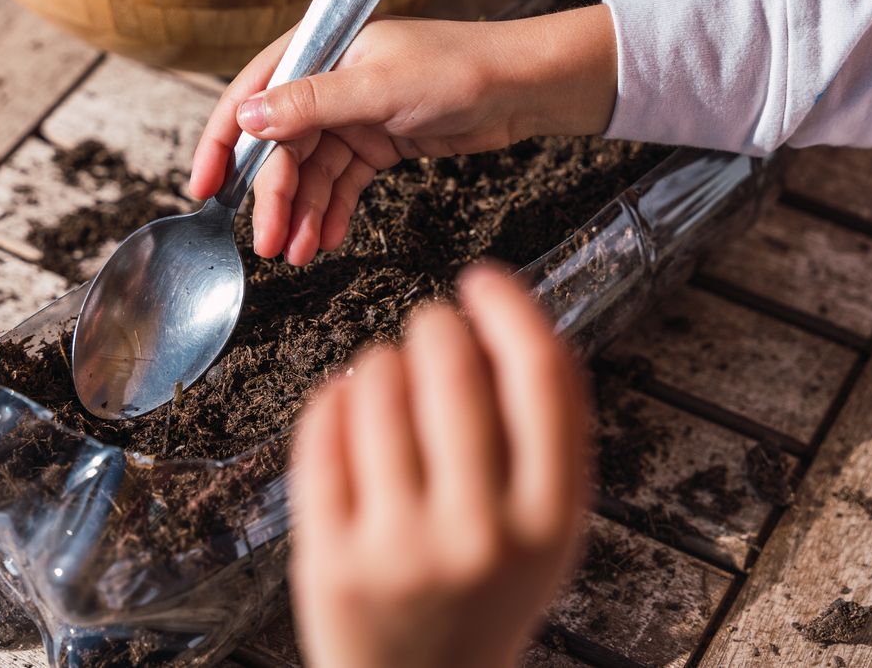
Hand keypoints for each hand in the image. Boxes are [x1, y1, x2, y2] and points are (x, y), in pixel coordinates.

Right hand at [189, 7, 616, 263]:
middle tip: (269, 245)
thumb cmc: (459, 69)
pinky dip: (335, 211)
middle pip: (283, 146)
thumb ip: (312, 104)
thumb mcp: (380, 87)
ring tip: (300, 255)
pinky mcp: (381, 142)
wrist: (525, 87)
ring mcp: (356, 114)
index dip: (224, 143)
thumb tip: (248, 118)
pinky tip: (327, 239)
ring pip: (314, 171)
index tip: (204, 190)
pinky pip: (345, 182)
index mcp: (320, 49)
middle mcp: (330, 80)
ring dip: (305, 213)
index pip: (252, 95)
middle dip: (274, 198)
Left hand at [288, 265, 588, 667]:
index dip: (512, 309)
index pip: (543, 378)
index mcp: (550, 520)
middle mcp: (479, 535)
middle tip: (429, 325)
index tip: (483, 279)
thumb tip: (494, 319)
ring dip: (380, 361)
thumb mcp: (546, 528)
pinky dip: (333, 399)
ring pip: (376, 388)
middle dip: (435, 325)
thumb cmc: (486, 592)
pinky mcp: (328, 560)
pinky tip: (347, 405)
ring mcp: (398, 550)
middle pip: (451, 371)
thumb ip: (537, 437)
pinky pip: (321, 432)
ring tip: (386, 378)